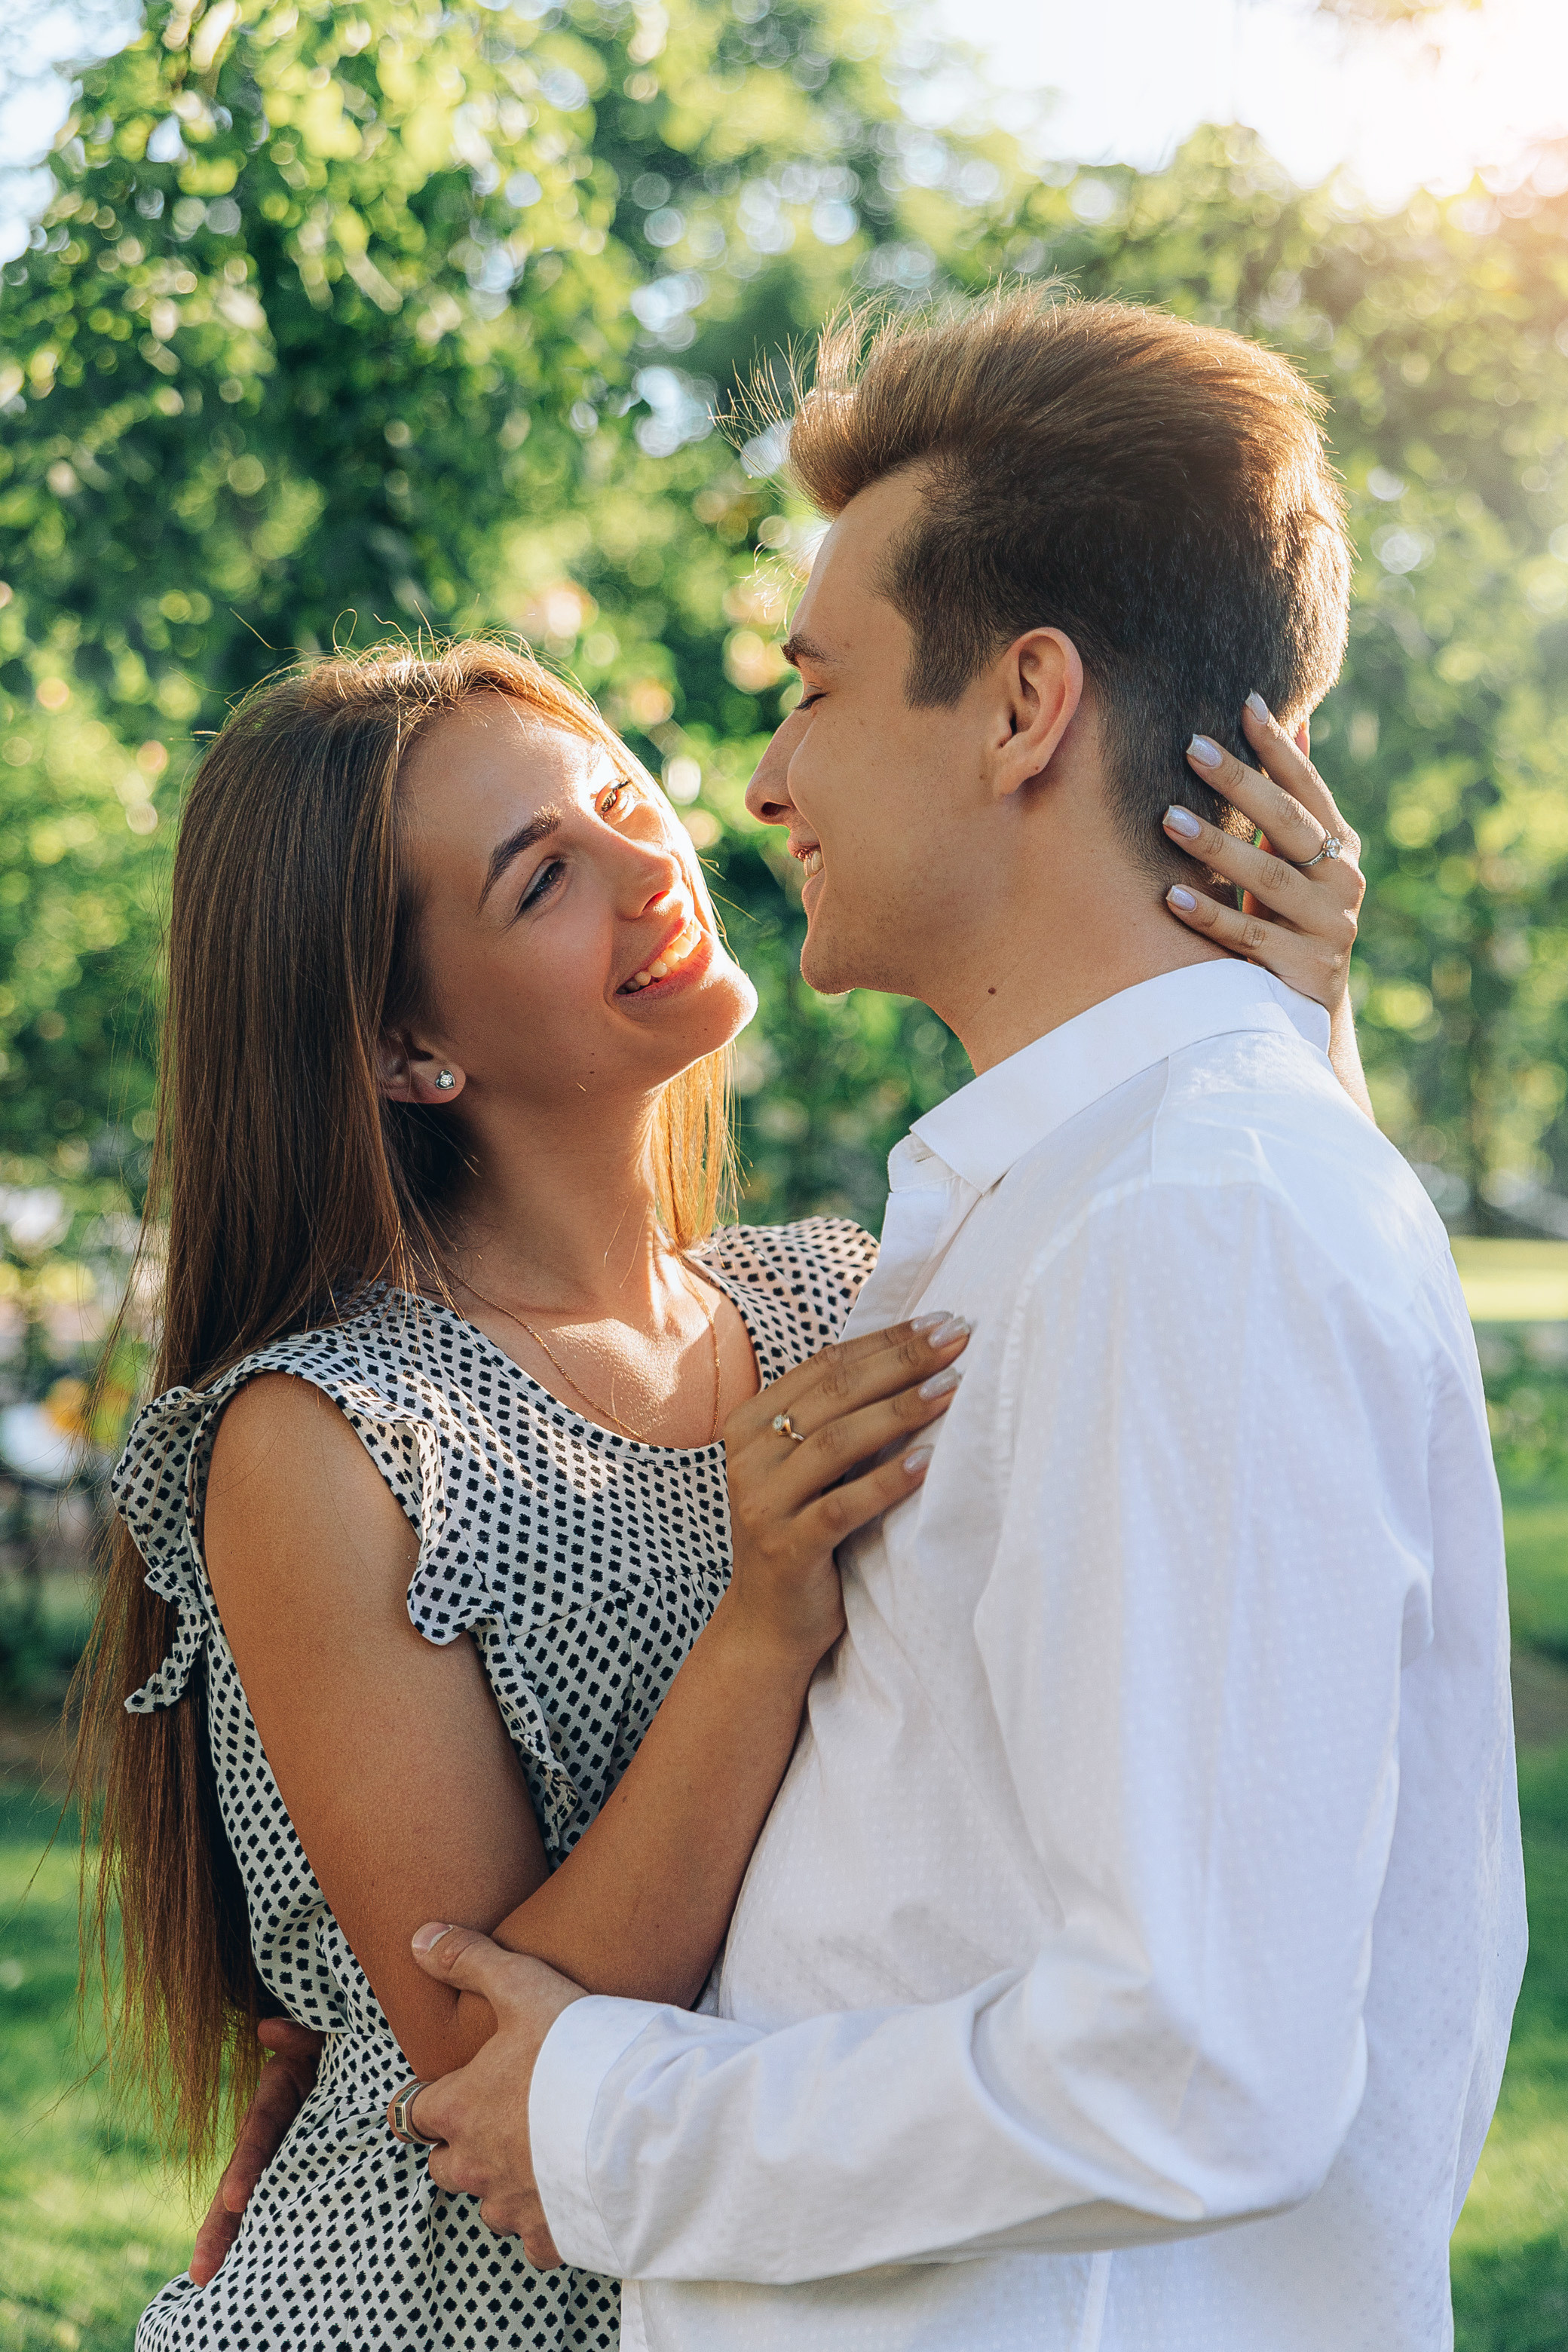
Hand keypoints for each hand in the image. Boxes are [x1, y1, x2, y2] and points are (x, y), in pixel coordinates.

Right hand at [189, 2019, 323, 2285]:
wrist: (355, 2054)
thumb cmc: (336, 2044)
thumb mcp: (318, 2035)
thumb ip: (297, 2035)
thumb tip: (267, 2026)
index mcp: (275, 2098)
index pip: (258, 2134)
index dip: (247, 2166)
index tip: (235, 2199)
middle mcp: (269, 2133)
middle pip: (240, 2179)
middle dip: (220, 2225)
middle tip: (203, 2270)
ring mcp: (280, 2154)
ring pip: (252, 2199)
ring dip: (231, 2237)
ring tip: (207, 2280)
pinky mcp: (297, 2171)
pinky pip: (277, 2204)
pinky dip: (260, 2233)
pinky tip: (248, 2271)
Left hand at [402, 1922, 588, 2262]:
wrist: (638, 2117)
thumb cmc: (577, 2048)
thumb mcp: (523, 1985)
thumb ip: (470, 1960)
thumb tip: (419, 1937)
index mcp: (459, 2109)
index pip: (414, 2113)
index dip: (432, 2099)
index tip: (454, 2090)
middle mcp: (474, 2165)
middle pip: (444, 2166)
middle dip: (462, 2147)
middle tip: (500, 2119)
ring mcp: (511, 2205)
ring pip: (488, 2204)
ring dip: (503, 2184)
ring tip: (539, 2154)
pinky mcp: (550, 2236)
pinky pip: (533, 2240)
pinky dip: (545, 2222)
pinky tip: (569, 2193)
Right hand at [719, 1314, 970, 1659]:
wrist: (769, 1624)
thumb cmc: (805, 1532)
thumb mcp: (808, 1467)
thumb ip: (835, 1418)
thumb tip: (912, 1355)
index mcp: (751, 1422)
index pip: (826, 1365)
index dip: (886, 1340)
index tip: (942, 1320)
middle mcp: (749, 1455)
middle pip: (835, 1393)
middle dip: (903, 1360)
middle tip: (960, 1336)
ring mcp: (762, 1502)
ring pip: (837, 1441)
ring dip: (901, 1409)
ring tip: (954, 1387)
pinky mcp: (787, 1547)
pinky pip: (843, 1506)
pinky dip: (889, 1481)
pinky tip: (930, 1461)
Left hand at [1162, 694, 1364, 1015]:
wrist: (1306, 1015)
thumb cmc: (1290, 923)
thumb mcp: (1298, 864)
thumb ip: (1295, 803)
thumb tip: (1297, 721)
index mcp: (1340, 848)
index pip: (1308, 788)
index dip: (1280, 747)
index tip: (1246, 703)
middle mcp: (1343, 881)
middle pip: (1288, 823)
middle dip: (1240, 783)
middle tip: (1192, 747)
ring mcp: (1328, 926)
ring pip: (1268, 878)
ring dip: (1216, 846)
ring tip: (1167, 818)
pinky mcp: (1303, 969)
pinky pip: (1248, 938)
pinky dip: (1208, 917)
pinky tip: (1170, 897)